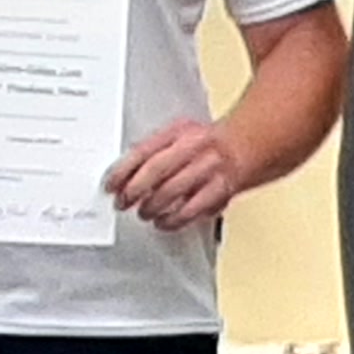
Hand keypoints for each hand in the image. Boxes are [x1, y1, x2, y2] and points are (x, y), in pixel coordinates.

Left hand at [106, 120, 249, 231]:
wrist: (243, 147)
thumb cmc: (204, 145)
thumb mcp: (177, 137)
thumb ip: (152, 153)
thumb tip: (122, 177)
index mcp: (178, 131)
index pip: (144, 150)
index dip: (122, 170)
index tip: (110, 185)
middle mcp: (194, 147)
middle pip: (157, 170)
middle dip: (135, 190)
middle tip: (123, 202)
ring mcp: (209, 168)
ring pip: (173, 191)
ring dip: (153, 207)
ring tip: (144, 213)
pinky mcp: (220, 190)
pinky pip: (192, 209)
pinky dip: (174, 220)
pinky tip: (164, 222)